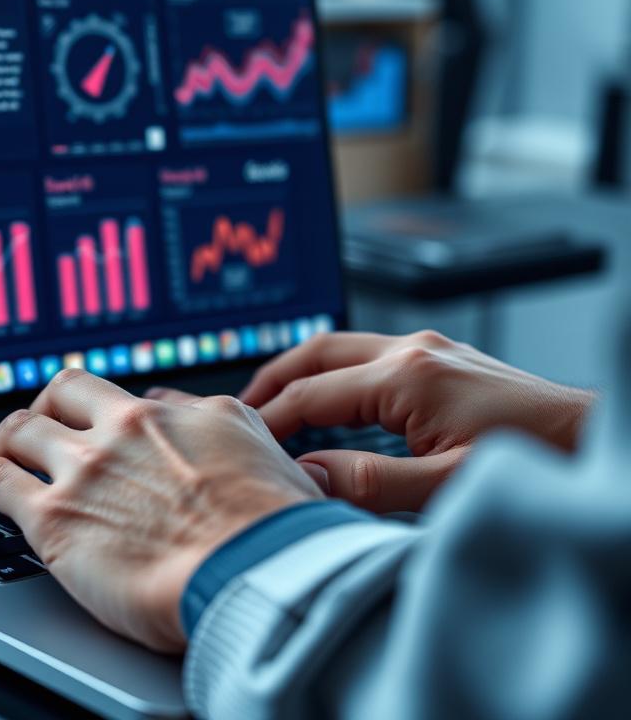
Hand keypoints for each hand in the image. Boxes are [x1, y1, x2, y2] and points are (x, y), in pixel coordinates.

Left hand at [0, 369, 322, 652]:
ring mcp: (86, 467)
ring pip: (18, 430)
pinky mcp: (54, 515)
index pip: (118, 396)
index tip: (84, 425)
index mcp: (176, 416)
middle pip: (62, 393)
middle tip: (30, 434)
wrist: (259, 570)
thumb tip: (192, 412)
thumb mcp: (265, 453)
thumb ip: (221, 428)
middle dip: (42, 410)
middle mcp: (126, 428)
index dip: (96, 411)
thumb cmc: (276, 529)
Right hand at [234, 330, 594, 512]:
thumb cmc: (536, 460)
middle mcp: (413, 350)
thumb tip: (308, 475)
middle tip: (239, 410)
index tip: (244, 442)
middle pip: (316, 351)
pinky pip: (367, 354)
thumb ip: (371, 483)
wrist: (592, 439)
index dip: (271, 420)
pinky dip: (333, 373)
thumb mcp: (448, 485)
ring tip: (272, 404)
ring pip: (340, 346)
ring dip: (300, 372)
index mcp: (407, 377)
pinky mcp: (440, 356)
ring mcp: (428, 348)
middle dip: (272, 380)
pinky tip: (328, 399)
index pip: (312, 394)